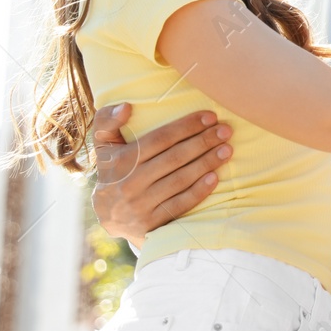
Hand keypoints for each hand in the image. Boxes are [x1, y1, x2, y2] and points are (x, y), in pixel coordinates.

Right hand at [91, 104, 230, 247]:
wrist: (108, 217)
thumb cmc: (113, 171)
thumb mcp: (104, 146)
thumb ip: (107, 121)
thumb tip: (127, 107)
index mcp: (120, 160)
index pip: (160, 139)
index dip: (187, 126)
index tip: (211, 116)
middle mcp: (129, 183)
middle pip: (174, 158)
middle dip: (203, 142)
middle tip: (226, 131)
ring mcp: (140, 205)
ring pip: (180, 180)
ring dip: (206, 163)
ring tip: (227, 150)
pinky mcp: (151, 224)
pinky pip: (179, 205)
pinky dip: (199, 191)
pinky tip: (215, 177)